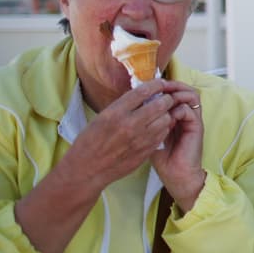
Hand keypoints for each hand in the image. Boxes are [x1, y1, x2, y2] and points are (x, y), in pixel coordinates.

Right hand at [61, 79, 180, 188]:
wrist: (87, 169)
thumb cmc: (90, 141)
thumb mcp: (101, 117)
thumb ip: (122, 106)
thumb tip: (142, 94)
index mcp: (116, 113)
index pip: (143, 92)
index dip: (156, 85)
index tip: (160, 83)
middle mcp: (130, 125)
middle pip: (161, 104)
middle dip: (166, 98)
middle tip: (165, 98)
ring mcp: (140, 140)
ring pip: (166, 119)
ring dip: (166, 114)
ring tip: (161, 113)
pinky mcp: (145, 151)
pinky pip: (162, 134)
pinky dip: (163, 128)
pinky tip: (158, 127)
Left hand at [148, 80, 205, 211]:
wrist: (176, 176)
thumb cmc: (162, 159)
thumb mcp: (150, 136)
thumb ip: (146, 121)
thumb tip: (134, 106)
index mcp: (176, 116)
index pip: (173, 94)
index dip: (163, 87)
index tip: (149, 86)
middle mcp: (186, 116)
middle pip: (184, 90)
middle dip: (171, 85)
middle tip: (158, 84)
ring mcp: (192, 121)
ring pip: (190, 96)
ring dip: (177, 92)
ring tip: (164, 94)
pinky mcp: (197, 127)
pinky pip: (189, 109)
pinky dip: (179, 107)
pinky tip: (168, 113)